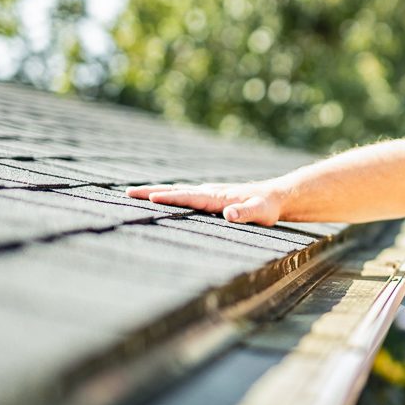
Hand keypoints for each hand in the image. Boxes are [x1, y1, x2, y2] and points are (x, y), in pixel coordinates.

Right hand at [126, 182, 282, 224]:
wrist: (276, 196)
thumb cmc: (268, 207)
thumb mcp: (260, 212)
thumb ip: (245, 213)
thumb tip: (228, 213)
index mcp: (216, 197)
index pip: (188, 197)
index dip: (169, 198)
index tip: (150, 198)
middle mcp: (209, 192)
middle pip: (175, 190)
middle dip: (151, 192)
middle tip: (127, 193)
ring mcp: (208, 193)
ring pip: (177, 191)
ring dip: (156, 192)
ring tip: (134, 194)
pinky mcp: (209, 197)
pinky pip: (184, 195)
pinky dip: (168, 195)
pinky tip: (159, 199)